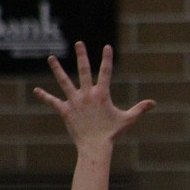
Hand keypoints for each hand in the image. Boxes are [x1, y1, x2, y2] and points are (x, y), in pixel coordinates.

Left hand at [33, 43, 154, 148]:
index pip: (106, 72)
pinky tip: (36, 91)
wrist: (95, 146)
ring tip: (51, 58)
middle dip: (82, 56)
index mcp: (102, 95)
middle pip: (84, 71)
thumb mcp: (128, 119)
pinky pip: (53, 102)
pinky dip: (44, 96)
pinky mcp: (65, 110)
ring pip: (64, 82)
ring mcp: (75, 101)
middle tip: (79, 43)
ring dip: (57, 69)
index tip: (107, 46)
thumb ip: (140, 109)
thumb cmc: (112, 133)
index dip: (107, 59)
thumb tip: (153, 103)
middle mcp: (87, 95)